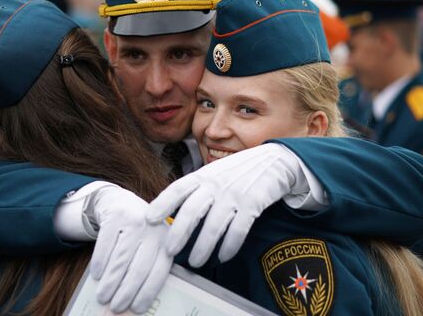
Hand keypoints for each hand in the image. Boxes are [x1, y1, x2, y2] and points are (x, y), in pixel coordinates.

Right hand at [88, 186, 172, 313]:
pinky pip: (105, 245)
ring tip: (103, 296)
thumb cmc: (136, 233)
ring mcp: (135, 220)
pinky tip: (96, 275)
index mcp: (166, 241)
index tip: (137, 309)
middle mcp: (154, 229)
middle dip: (126, 292)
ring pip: (120, 259)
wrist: (120, 202)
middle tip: (116, 307)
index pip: (160, 271)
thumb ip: (147, 267)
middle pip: (139, 268)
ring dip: (110, 282)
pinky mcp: (116, 215)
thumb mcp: (148, 245)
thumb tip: (135, 304)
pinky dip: (99, 263)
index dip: (148, 292)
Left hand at [147, 143, 299, 266]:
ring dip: (204, 246)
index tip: (149, 219)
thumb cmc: (237, 172)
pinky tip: (223, 256)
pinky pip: (239, 229)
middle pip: (193, 210)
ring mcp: (235, 193)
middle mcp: (216, 184)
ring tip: (196, 262)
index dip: (162, 204)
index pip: (178, 189)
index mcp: (203, 176)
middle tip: (169, 252)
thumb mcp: (213, 174)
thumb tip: (169, 212)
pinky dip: (230, 245)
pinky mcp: (253, 204)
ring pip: (215, 224)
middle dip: (179, 232)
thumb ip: (195, 190)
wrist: (273, 161)